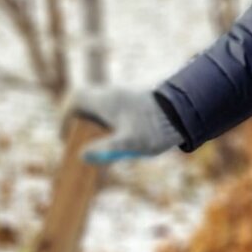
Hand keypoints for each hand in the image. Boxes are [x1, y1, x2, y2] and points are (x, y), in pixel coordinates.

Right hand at [63, 86, 183, 163]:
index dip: (66, 115)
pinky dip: (109, 125)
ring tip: (99, 147)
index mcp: (106, 100)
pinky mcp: (135, 104)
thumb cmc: (156, 127)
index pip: (75, 98)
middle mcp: (113, 95)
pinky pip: (113, 112)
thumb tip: (81, 156)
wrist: (186, 112)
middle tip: (81, 144)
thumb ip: (106, 149)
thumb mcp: (130, 143)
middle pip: (86, 102)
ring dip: (95, 125)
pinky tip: (117, 143)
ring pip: (100, 108)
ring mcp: (124, 98)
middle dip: (79, 122)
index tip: (68, 135)